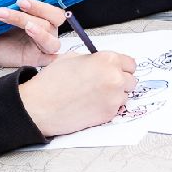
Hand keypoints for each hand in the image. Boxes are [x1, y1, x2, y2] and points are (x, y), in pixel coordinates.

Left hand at [0, 0, 66, 69]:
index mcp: (44, 9)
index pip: (56, 1)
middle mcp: (49, 25)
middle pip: (57, 17)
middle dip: (39, 9)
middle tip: (19, 3)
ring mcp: (45, 42)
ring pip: (50, 36)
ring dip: (35, 28)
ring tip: (16, 22)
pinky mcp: (38, 58)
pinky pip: (50, 57)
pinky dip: (46, 51)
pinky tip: (31, 39)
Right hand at [17, 51, 137, 136]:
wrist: (40, 106)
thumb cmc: (52, 82)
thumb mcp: (72, 58)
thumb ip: (94, 59)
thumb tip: (102, 64)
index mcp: (107, 60)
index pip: (130, 63)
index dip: (121, 67)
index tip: (116, 70)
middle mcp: (115, 78)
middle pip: (131, 79)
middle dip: (120, 81)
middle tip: (104, 84)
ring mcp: (114, 97)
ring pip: (125, 95)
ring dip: (115, 94)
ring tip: (94, 95)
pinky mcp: (110, 114)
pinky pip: (117, 108)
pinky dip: (107, 106)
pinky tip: (91, 104)